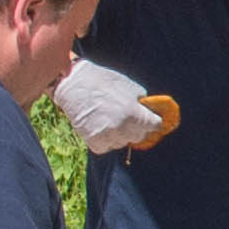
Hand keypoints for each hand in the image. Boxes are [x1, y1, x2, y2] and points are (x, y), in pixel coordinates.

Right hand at [53, 60, 168, 152]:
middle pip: (140, 136)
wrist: (73, 84)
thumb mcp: (130, 87)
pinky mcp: (95, 143)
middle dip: (137, 127)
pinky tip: (100, 125)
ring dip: (121, 134)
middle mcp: (122, 128)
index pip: (155, 126)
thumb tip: (152, 112)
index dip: (154, 121)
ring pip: (123, 142)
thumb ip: (143, 102)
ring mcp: (108, 137)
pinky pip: (108, 147)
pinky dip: (106, 139)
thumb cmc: (103, 81)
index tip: (151, 120)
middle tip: (126, 115)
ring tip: (109, 117)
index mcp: (134, 114)